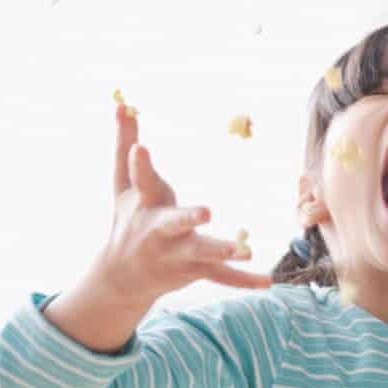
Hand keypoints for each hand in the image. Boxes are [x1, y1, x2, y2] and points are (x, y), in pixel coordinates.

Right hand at [101, 104, 269, 303]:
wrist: (120, 276)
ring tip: (243, 249)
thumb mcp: (123, 184)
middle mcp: (158, 231)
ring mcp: (176, 253)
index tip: (142, 147)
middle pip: (173, 223)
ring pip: (200, 252)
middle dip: (188, 218)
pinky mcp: (193, 270)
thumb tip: (122, 106)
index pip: (141, 180)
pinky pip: (220, 277)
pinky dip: (242, 280)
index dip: (140, 164)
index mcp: (144, 205)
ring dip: (220, 250)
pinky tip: (266, 281)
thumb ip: (125, 145)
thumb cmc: (127, 218)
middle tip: (206, 211)